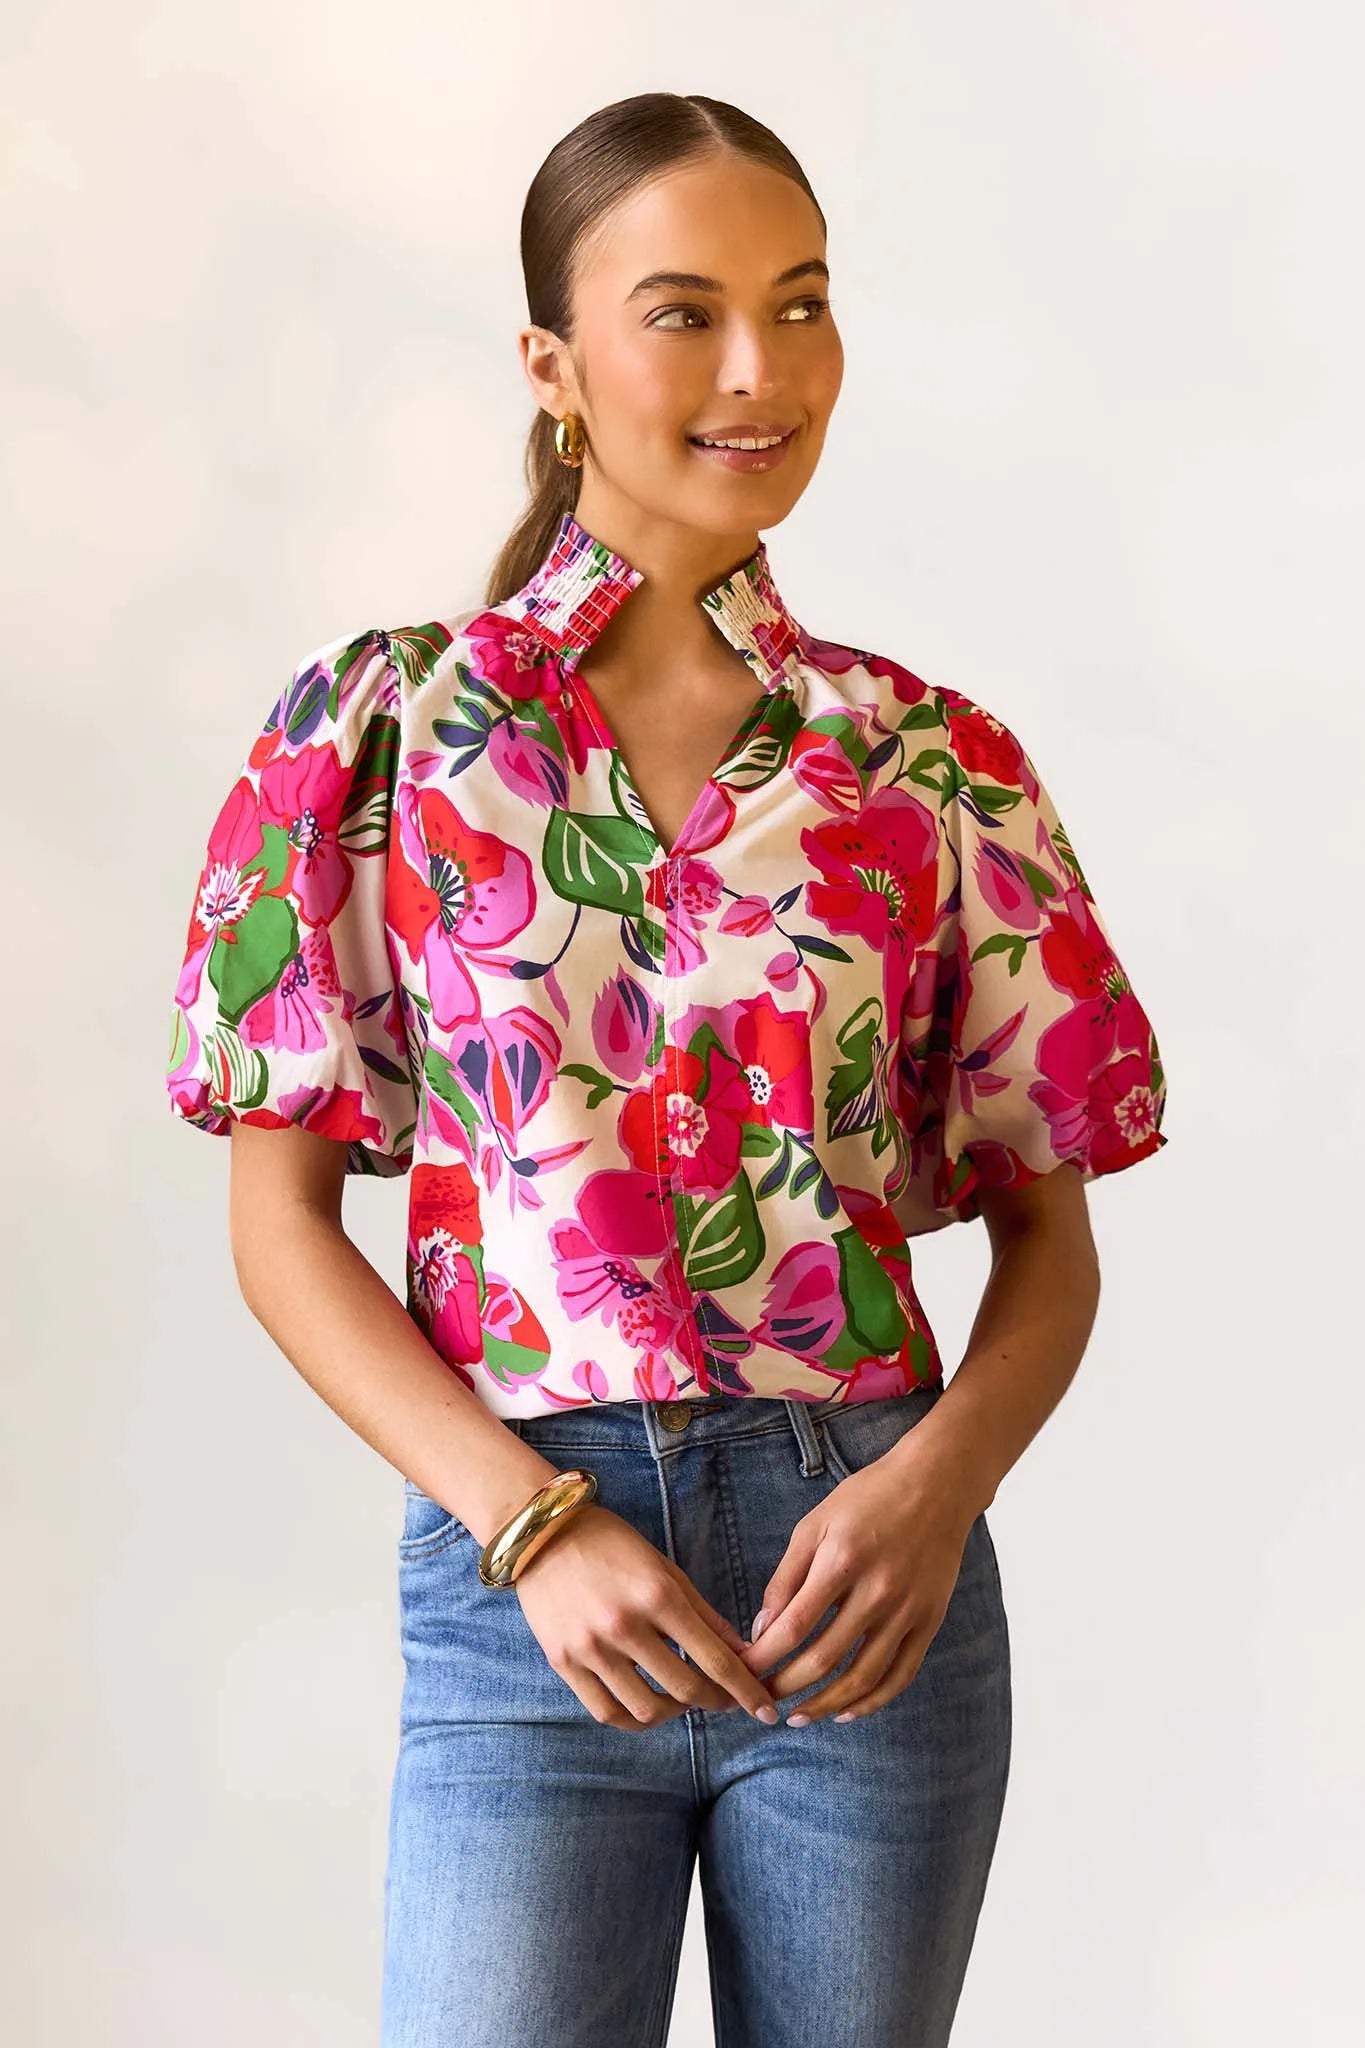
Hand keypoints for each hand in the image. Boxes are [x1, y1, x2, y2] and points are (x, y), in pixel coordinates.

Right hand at [513, 1504, 780, 1731]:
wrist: (541, 1534)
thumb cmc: (611, 1545)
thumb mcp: (665, 1569)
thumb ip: (703, 1613)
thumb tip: (742, 1653)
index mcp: (657, 1596)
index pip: (714, 1659)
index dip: (745, 1690)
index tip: (764, 1709)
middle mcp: (624, 1626)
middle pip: (685, 1689)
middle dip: (715, 1702)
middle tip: (726, 1702)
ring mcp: (590, 1648)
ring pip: (646, 1709)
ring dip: (675, 1713)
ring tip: (683, 1701)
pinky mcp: (563, 1663)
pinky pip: (606, 1712)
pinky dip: (634, 1719)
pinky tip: (647, 1708)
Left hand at [733, 1441, 975, 1724]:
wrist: (937, 1483)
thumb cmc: (868, 1498)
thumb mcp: (815, 1524)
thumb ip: (786, 1577)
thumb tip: (762, 1630)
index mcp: (842, 1561)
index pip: (793, 1626)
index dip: (762, 1658)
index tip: (740, 1673)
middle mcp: (878, 1591)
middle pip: (824, 1658)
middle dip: (786, 1686)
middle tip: (761, 1699)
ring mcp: (908, 1610)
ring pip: (863, 1677)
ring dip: (826, 1704)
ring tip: (798, 1717)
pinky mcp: (930, 1621)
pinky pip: (901, 1675)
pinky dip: (873, 1701)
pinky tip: (847, 1712)